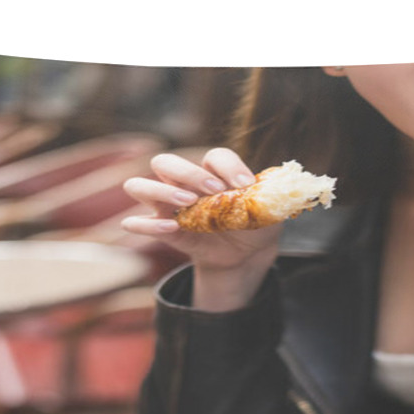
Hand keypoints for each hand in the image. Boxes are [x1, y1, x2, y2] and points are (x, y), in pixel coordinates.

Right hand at [122, 147, 283, 309]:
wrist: (248, 256)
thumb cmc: (254, 225)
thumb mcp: (267, 211)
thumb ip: (268, 198)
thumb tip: (275, 187)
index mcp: (212, 172)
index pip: (213, 157)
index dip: (228, 167)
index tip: (244, 185)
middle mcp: (185, 184)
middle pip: (165, 162)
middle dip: (186, 172)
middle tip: (212, 190)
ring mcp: (169, 207)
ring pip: (139, 186)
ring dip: (160, 191)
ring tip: (188, 203)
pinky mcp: (164, 231)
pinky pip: (138, 223)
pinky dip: (147, 225)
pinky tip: (172, 227)